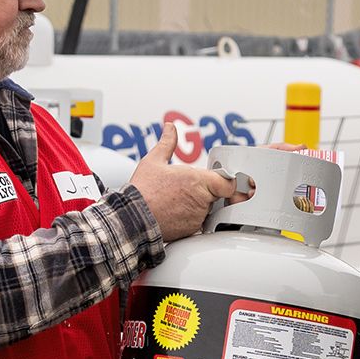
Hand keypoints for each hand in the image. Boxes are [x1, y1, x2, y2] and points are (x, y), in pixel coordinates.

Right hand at [130, 152, 245, 241]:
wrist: (132, 217)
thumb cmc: (142, 190)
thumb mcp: (153, 161)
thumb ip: (167, 143)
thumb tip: (169, 128)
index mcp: (198, 181)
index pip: (228, 183)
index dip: (225, 181)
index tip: (218, 180)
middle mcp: (201, 200)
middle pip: (219, 196)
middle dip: (210, 193)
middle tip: (190, 190)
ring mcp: (197, 217)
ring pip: (209, 210)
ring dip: (200, 206)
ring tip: (178, 202)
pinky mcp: (191, 230)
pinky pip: (198, 223)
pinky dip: (191, 219)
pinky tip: (175, 213)